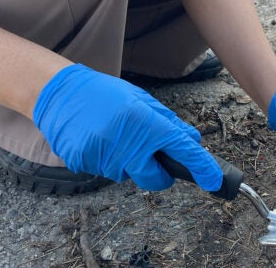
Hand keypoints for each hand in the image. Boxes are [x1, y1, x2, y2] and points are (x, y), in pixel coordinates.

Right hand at [32, 64, 221, 191]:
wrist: (62, 94)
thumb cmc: (105, 94)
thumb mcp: (142, 101)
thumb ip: (168, 123)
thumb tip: (191, 141)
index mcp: (145, 122)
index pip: (182, 150)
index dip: (202, 167)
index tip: (213, 181)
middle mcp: (127, 143)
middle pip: (155, 179)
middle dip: (160, 175)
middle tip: (154, 159)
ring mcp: (105, 156)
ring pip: (128, 173)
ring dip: (129, 161)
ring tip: (115, 135)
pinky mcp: (86, 164)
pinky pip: (106, 170)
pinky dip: (109, 159)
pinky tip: (99, 139)